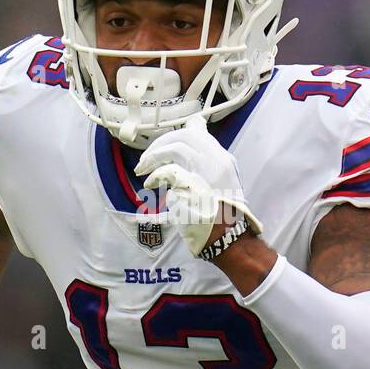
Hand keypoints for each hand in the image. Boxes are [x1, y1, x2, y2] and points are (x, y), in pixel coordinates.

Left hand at [134, 115, 262, 254]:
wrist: (227, 236)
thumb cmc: (220, 218)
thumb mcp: (219, 189)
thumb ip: (204, 172)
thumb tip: (182, 165)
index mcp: (223, 161)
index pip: (199, 132)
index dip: (178, 131)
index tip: (165, 140)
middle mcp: (216, 160)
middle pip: (184, 136)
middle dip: (161, 143)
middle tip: (147, 157)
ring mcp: (204, 169)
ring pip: (175, 146)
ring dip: (154, 154)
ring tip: (142, 167)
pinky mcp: (190, 182)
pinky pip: (166, 169)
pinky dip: (154, 174)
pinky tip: (149, 183)